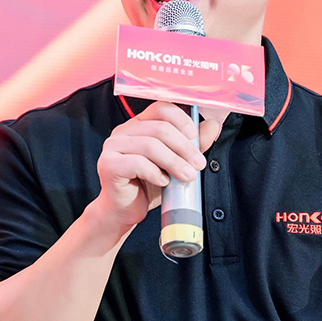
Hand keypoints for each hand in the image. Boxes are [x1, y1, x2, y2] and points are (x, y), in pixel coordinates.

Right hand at [93, 100, 223, 236]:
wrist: (124, 211)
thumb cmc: (147, 185)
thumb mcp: (174, 163)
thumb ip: (190, 145)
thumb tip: (212, 126)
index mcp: (138, 125)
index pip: (161, 108)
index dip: (181, 120)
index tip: (195, 137)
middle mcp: (123, 132)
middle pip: (159, 129)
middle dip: (184, 147)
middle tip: (198, 164)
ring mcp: (112, 147)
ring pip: (150, 146)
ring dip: (174, 162)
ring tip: (187, 176)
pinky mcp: (108, 165)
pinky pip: (137, 163)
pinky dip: (155, 173)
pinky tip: (163, 182)